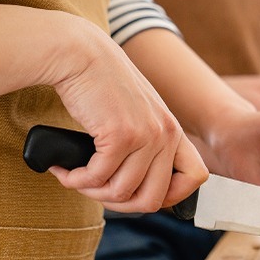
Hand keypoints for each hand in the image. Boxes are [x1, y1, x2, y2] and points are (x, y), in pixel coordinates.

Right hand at [0, 5, 207, 212]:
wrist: (81, 54)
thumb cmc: (102, 87)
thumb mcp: (138, 115)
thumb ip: (147, 144)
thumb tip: (136, 187)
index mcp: (174, 131)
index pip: (196, 178)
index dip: (171, 195)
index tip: (139, 191)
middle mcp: (166, 135)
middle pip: (153, 199)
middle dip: (120, 204)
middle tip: (96, 190)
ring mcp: (146, 136)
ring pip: (122, 192)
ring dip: (91, 192)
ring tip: (75, 178)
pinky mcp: (120, 135)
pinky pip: (97, 178)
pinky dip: (76, 179)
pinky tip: (63, 169)